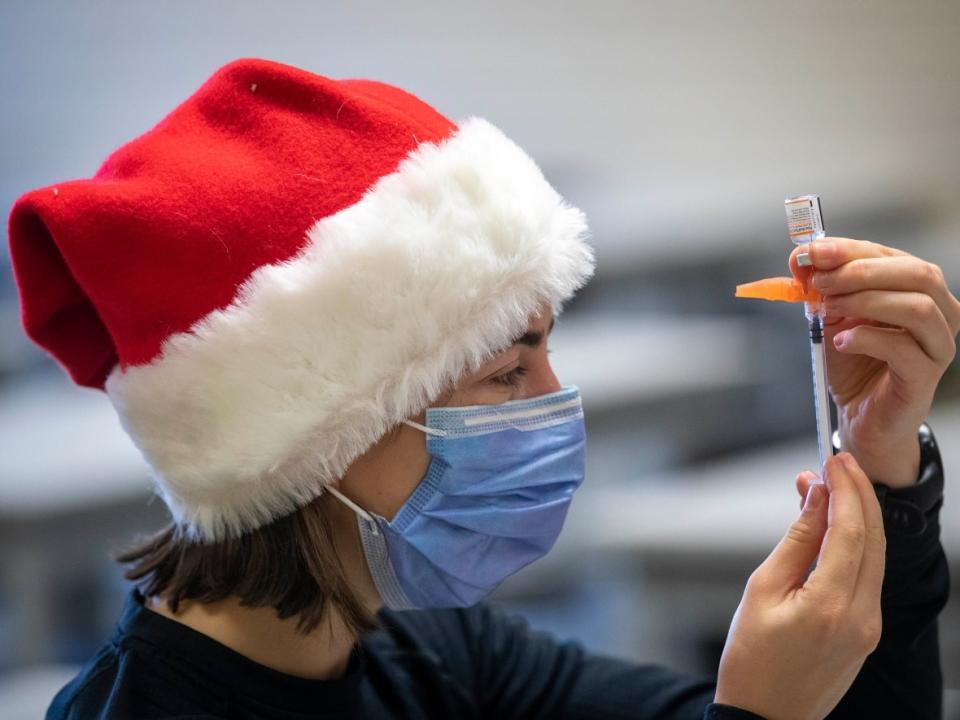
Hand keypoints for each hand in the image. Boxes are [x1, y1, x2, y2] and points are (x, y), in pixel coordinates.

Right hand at [715, 453, 884, 719]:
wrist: (765, 717)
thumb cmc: (751, 658)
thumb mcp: (762, 590)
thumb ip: (796, 540)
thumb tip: (816, 497)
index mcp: (831, 605)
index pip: (851, 531)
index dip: (844, 490)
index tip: (832, 459)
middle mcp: (862, 616)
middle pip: (873, 539)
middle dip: (857, 495)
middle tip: (837, 463)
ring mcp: (869, 627)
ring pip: (875, 557)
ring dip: (857, 517)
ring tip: (830, 487)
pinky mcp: (867, 633)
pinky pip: (868, 577)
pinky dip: (856, 545)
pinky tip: (834, 528)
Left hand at [789, 238, 959, 487]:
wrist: (860, 415)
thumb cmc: (853, 363)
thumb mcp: (831, 317)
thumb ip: (820, 287)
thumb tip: (800, 257)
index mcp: (918, 290)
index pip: (892, 255)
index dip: (851, 250)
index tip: (812, 252)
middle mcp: (940, 313)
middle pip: (916, 274)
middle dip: (861, 272)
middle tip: (820, 282)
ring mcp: (937, 346)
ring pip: (917, 307)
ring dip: (865, 301)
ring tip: (828, 310)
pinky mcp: (924, 377)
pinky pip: (903, 348)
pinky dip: (866, 339)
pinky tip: (841, 342)